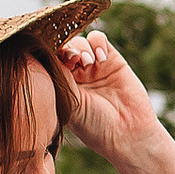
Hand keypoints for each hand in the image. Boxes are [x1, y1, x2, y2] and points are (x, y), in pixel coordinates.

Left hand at [57, 30, 169, 173]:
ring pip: (79, 41)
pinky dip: (97, 43)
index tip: (58, 61)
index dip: (51, 54)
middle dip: (67, 49)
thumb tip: (47, 52)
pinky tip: (101, 59)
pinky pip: (98, 40)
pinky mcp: (112, 59)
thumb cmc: (94, 125)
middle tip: (74, 60)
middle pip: (63, 47)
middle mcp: (75, 74)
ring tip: (88, 62)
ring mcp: (93, 66)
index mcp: (60, 85)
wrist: (127, 133)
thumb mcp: (70, 103)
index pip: (49, 60)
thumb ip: (60, 77)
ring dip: (81, 47)